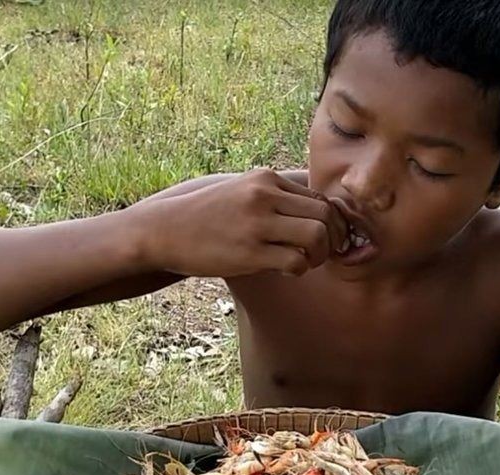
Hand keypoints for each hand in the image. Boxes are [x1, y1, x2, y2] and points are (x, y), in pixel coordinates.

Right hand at [133, 168, 347, 277]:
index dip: (332, 221)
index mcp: (266, 178)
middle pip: (326, 214)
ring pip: (317, 235)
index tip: (327, 237)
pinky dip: (300, 269)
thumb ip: (275, 195)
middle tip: (323, 253)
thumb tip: (318, 211)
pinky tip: (287, 271)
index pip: (320, 197)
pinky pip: (296, 261)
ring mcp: (257, 223)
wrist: (165, 231)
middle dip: (334, 238)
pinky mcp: (249, 251)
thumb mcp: (241, 191)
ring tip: (307, 262)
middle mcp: (264, 195)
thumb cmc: (207, 215)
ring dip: (320, 255)